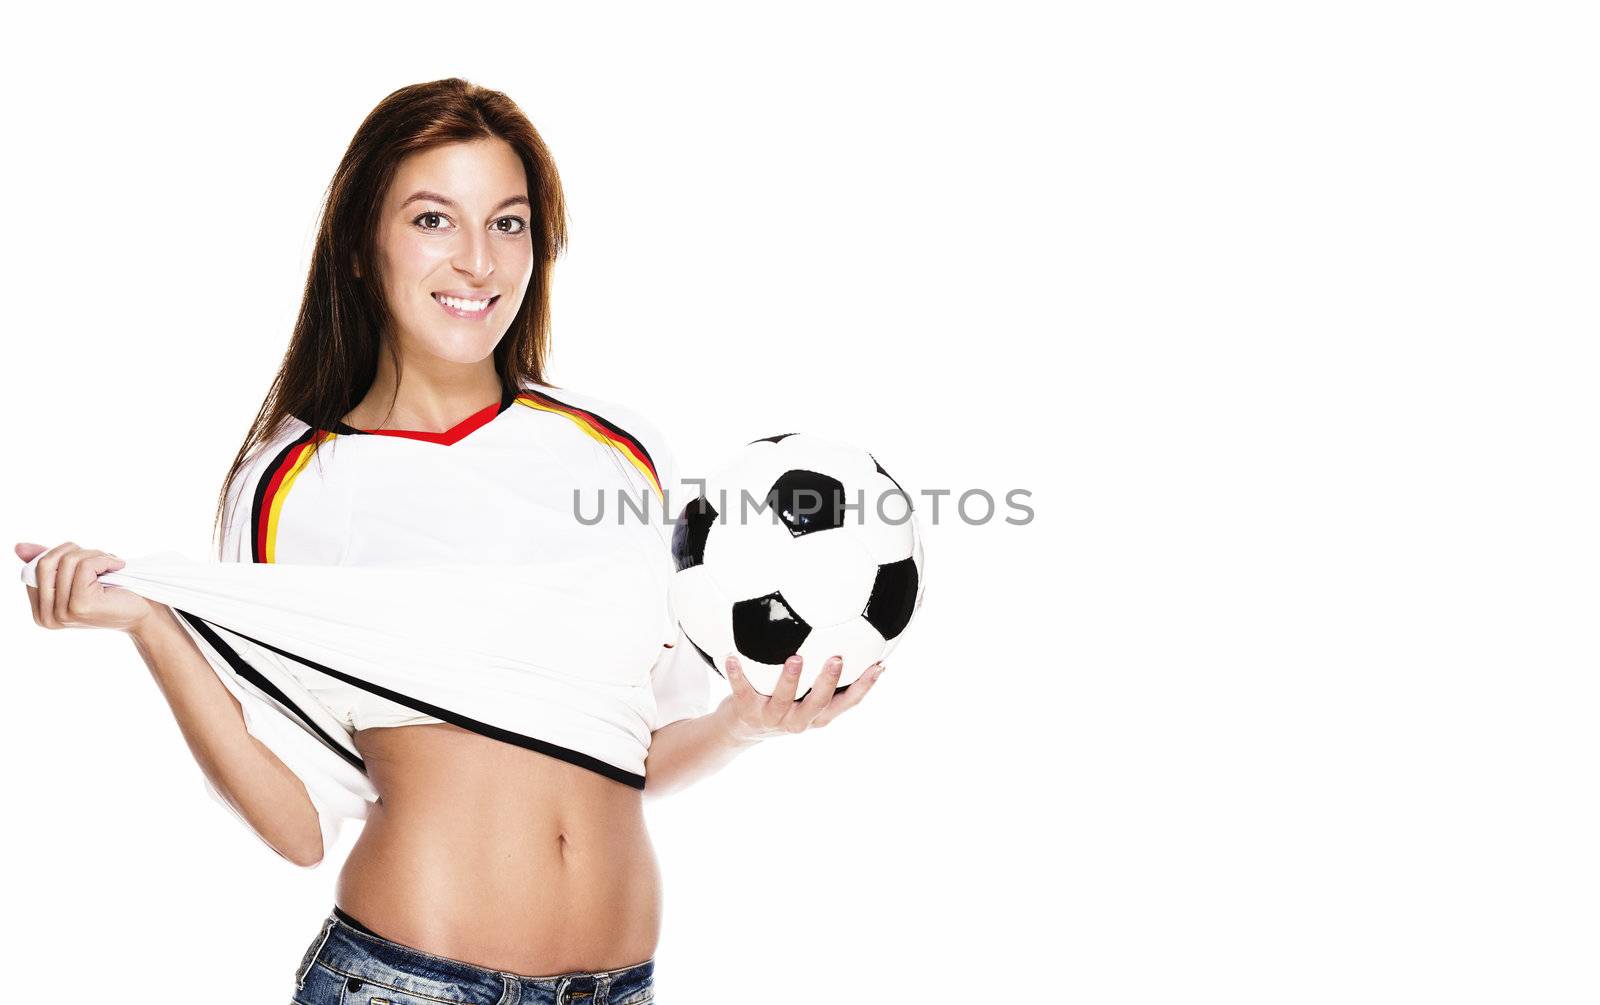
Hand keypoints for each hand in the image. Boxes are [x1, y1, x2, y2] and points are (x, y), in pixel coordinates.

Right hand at [15, 541, 155, 633]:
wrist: (144, 612)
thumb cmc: (112, 592)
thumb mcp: (76, 576)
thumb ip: (48, 563)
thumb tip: (18, 547)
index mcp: (41, 612)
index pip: (36, 568)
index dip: (62, 555)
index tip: (87, 561)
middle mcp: (47, 617)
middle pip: (46, 562)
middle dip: (76, 551)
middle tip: (101, 557)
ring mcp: (62, 613)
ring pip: (68, 561)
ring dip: (95, 554)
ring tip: (112, 564)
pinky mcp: (80, 605)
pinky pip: (86, 565)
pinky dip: (105, 559)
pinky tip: (118, 567)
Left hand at [719, 652, 887, 742]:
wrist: (738, 731)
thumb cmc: (779, 703)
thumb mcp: (804, 697)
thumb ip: (823, 676)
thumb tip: (851, 637)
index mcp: (817, 716)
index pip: (847, 703)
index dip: (865, 687)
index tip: (878, 665)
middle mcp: (798, 720)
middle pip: (819, 704)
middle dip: (829, 682)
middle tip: (837, 659)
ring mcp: (772, 718)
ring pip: (785, 700)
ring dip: (791, 680)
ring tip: (796, 659)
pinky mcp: (746, 712)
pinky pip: (742, 690)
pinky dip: (737, 673)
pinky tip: (732, 656)